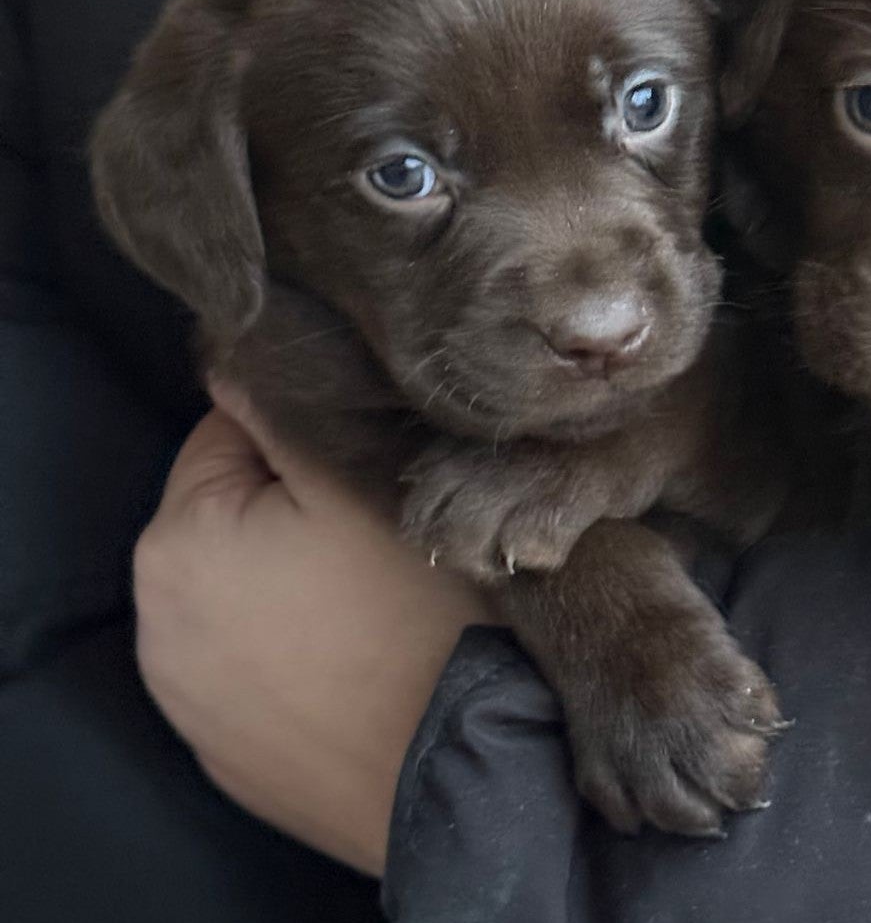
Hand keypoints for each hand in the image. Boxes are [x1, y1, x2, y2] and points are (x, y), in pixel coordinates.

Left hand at [134, 380, 492, 875]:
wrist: (465, 772)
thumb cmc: (418, 613)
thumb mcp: (362, 479)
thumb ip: (286, 405)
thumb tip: (237, 349)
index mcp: (175, 541)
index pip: (228, 434)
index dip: (309, 435)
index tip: (377, 464)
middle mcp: (154, 627)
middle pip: (233, 517)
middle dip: (297, 511)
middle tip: (390, 532)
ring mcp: (192, 702)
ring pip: (248, 593)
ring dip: (296, 583)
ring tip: (383, 602)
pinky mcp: (233, 754)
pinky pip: (263, 666)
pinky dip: (301, 653)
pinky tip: (366, 661)